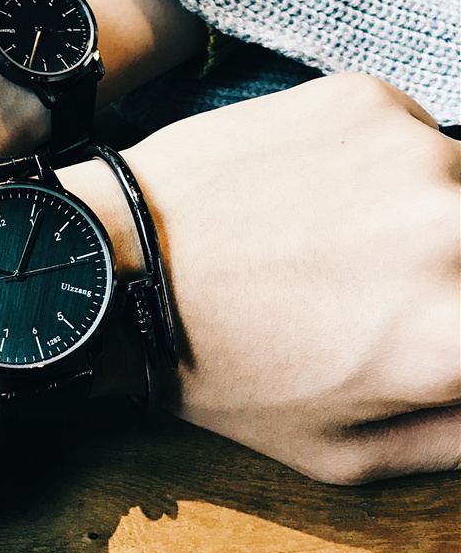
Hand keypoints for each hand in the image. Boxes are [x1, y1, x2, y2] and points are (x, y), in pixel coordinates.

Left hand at [0, 73, 459, 479]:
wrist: (125, 263)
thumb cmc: (219, 369)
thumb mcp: (344, 454)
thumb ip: (457, 433)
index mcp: (459, 335)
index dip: (452, 321)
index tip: (424, 319)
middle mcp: (455, 231)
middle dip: (449, 272)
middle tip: (375, 284)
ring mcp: (411, 151)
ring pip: (454, 182)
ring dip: (417, 212)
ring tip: (333, 239)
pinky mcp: (362, 98)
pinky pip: (404, 135)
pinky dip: (374, 165)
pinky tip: (307, 193)